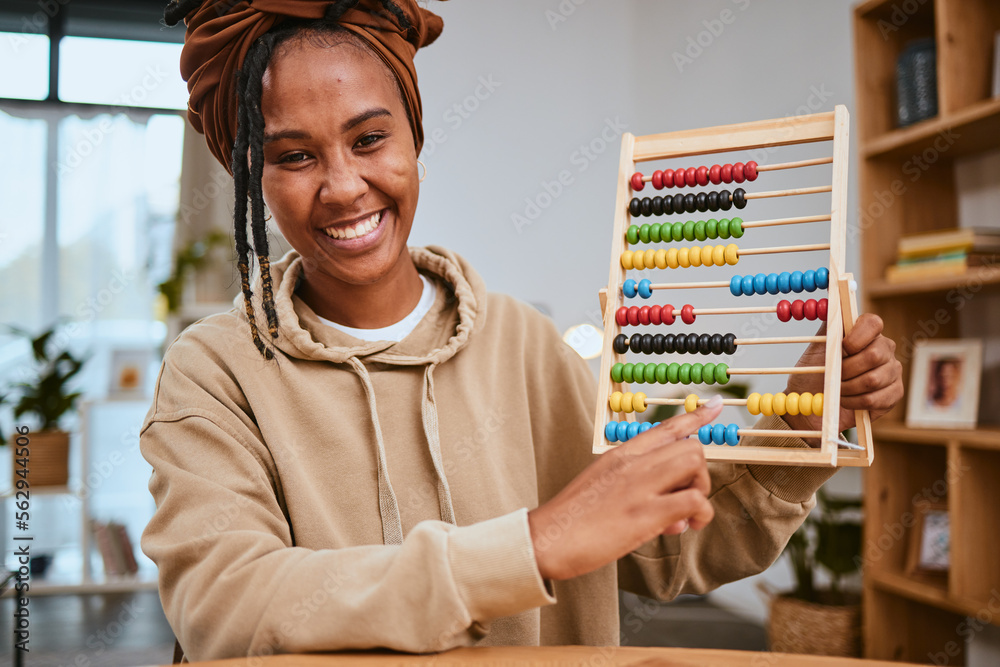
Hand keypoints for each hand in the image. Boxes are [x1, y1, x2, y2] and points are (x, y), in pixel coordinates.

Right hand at [528, 399, 723, 580]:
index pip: (665, 426)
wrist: (546, 539)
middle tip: (685, 498)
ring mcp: (640, 486)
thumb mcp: (602, 488)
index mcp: (621, 455)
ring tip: (685, 516)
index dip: (695, 416)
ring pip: (695, 464)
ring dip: (701, 490)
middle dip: (699, 473)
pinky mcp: (646, 513)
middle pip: (690, 444)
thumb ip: (639, 492)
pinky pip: (694, 501)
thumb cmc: (572, 520)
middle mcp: (632, 463)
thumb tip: (675, 513)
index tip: (716, 406)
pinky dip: (700, 515)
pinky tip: (684, 527)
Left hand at [783, 313, 903, 437]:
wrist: (813, 401)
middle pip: (875, 355)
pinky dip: (855, 402)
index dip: (858, 337)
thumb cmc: (815, 371)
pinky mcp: (894, 393)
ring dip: (848, 388)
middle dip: (848, 369)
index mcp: (866, 333)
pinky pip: (877, 399)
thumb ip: (830, 325)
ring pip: (874, 380)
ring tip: (837, 389)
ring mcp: (892, 371)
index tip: (842, 348)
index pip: (873, 323)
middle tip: (834, 376)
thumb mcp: (818, 346)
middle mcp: (884, 348)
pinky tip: (847, 401)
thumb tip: (833, 302)